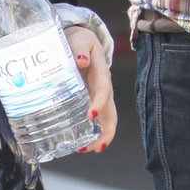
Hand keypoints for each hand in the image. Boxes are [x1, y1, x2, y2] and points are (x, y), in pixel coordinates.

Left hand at [65, 26, 117, 153]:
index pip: (103, 90)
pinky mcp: (91, 101)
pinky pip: (96, 120)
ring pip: (105, 120)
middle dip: (106, 132)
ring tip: (84, 149)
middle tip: (95, 147)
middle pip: (111, 113)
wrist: (80, 41)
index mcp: (101, 73)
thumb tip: (82, 61)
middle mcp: (103, 88)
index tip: (90, 115)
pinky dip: (90, 133)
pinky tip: (78, 143)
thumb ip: (80, 49)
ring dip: (99, 137)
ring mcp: (99, 96)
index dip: (99, 103)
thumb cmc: (79, 41)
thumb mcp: (80, 40)